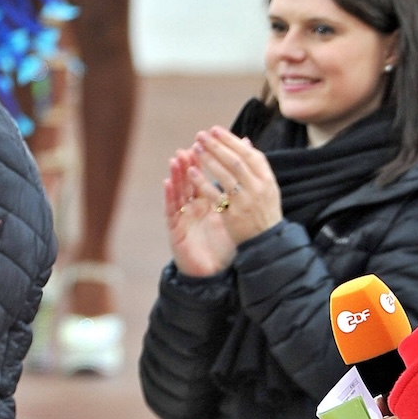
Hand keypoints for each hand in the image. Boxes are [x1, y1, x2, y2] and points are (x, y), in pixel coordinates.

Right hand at [163, 149, 235, 275]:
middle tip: (191, 145)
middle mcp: (193, 208)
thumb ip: (239, 196)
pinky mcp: (175, 230)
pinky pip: (171, 210)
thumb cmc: (225, 246)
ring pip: (178, 192)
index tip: (209, 143)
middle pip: (189, 181)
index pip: (205, 178)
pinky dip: (169, 196)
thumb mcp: (235, 218)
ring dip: (177, 174)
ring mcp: (183, 218)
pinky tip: (167, 182)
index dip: (205, 162)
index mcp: (208, 204)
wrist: (215, 275)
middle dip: (190, 163)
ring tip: (176, 157)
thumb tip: (250, 180)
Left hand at [190, 126, 283, 245]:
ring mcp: (244, 202)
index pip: (249, 154)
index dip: (231, 141)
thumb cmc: (264, 212)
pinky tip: (191, 172)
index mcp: (267, 180)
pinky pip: (214, 194)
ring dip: (208, 159)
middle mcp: (257, 189)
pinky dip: (202, 182)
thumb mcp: (267, 188)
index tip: (215, 130)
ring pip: (224, 175)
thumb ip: (256, 166)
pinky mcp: (232, 215)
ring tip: (195, 148)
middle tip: (201, 135)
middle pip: (235, 161)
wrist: (267, 242)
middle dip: (217, 146)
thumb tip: (245, 141)